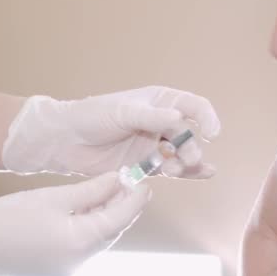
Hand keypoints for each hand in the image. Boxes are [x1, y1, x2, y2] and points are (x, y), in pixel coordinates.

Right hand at [0, 172, 148, 275]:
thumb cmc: (9, 219)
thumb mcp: (54, 197)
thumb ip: (92, 190)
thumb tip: (119, 179)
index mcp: (81, 243)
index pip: (121, 217)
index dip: (135, 198)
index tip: (144, 180)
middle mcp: (81, 261)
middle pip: (112, 229)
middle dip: (123, 204)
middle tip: (130, 180)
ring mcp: (70, 268)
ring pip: (100, 237)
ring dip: (108, 214)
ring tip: (113, 188)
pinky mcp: (60, 267)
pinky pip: (85, 244)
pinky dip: (92, 225)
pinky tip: (91, 206)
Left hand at [2, 86, 220, 176]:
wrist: (66, 141)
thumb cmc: (91, 116)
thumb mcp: (122, 111)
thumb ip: (151, 117)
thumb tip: (179, 118)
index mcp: (159, 101)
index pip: (193, 106)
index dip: (206, 117)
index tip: (211, 132)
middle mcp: (161, 122)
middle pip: (189, 133)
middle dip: (192, 145)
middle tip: (186, 157)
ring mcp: (155, 144)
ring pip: (182, 153)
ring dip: (188, 161)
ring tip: (178, 168)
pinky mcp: (146, 164)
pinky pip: (172, 169)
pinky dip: (188, 172)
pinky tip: (204, 174)